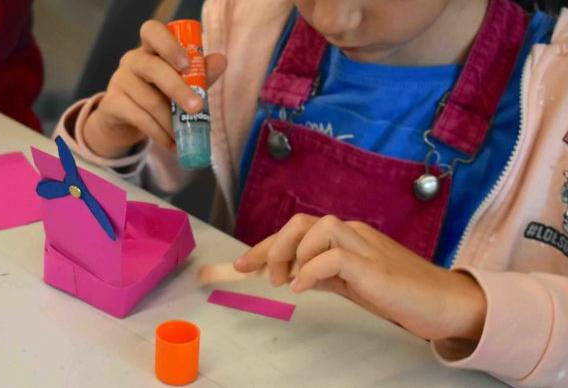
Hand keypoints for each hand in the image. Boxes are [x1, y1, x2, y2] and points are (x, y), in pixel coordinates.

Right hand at [83, 20, 226, 158]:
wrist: (125, 123)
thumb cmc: (158, 96)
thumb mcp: (180, 84)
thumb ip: (200, 74)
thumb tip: (221, 61)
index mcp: (150, 49)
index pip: (153, 32)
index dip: (169, 45)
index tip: (187, 64)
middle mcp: (132, 60)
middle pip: (153, 68)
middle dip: (178, 89)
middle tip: (197, 108)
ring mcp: (119, 81)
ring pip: (149, 100)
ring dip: (170, 121)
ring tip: (184, 136)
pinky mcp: (112, 104)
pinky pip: (139, 118)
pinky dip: (159, 134)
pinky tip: (171, 144)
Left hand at [233, 214, 486, 340]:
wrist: (445, 305)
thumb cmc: (399, 295)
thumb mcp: (351, 284)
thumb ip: (323, 275)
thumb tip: (291, 275)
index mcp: (346, 236)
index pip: (298, 231)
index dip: (265, 246)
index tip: (242, 265)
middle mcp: (353, 233)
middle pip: (301, 221)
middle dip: (272, 246)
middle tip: (265, 277)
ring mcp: (365, 246)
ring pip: (317, 227)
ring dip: (292, 254)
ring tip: (287, 282)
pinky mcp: (374, 266)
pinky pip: (333, 256)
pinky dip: (311, 270)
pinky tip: (301, 288)